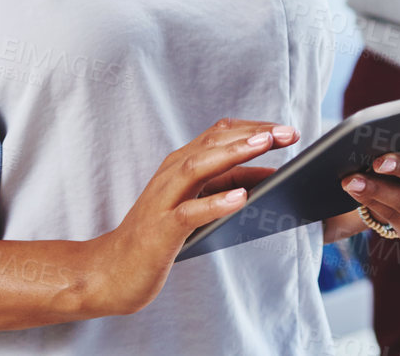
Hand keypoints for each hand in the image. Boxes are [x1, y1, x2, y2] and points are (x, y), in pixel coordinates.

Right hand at [83, 119, 296, 316]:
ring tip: (264, 145)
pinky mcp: (159, 231)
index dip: (254, 127)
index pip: (219, 133)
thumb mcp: (198, 202)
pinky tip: (241, 198)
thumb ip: (229, 184)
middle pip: (212, 143)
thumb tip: (271, 172)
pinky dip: (215, 203)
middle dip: (252, 135)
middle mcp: (170, 175)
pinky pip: (188, 213)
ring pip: (198, 167)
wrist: (111, 272)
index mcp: (180, 164)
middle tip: (288, 133)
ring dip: (233, 154)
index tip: (286, 129)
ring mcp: (162, 201)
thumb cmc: (159, 235)